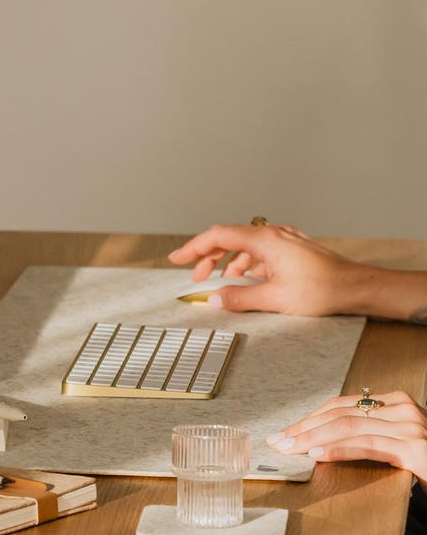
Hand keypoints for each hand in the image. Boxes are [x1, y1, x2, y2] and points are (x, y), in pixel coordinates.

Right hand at [168, 223, 371, 315]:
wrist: (357, 287)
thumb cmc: (323, 290)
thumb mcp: (275, 298)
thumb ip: (239, 298)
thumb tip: (214, 300)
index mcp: (266, 241)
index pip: (219, 236)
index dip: (194, 247)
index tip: (177, 258)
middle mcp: (274, 235)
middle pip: (229, 239)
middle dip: (207, 257)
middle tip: (195, 277)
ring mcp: (284, 240)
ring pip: (244, 245)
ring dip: (227, 263)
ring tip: (219, 282)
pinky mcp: (291, 249)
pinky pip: (260, 252)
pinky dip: (245, 264)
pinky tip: (246, 281)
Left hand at [267, 391, 426, 482]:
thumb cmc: (426, 467)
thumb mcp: (394, 446)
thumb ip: (367, 437)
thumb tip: (318, 441)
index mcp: (396, 404)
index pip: (341, 406)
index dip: (308, 419)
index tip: (285, 432)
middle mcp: (404, 409)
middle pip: (340, 414)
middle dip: (303, 427)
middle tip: (276, 440)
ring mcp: (411, 426)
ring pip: (348, 426)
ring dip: (311, 437)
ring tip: (288, 448)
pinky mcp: (417, 449)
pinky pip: (367, 445)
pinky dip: (337, 448)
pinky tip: (315, 453)